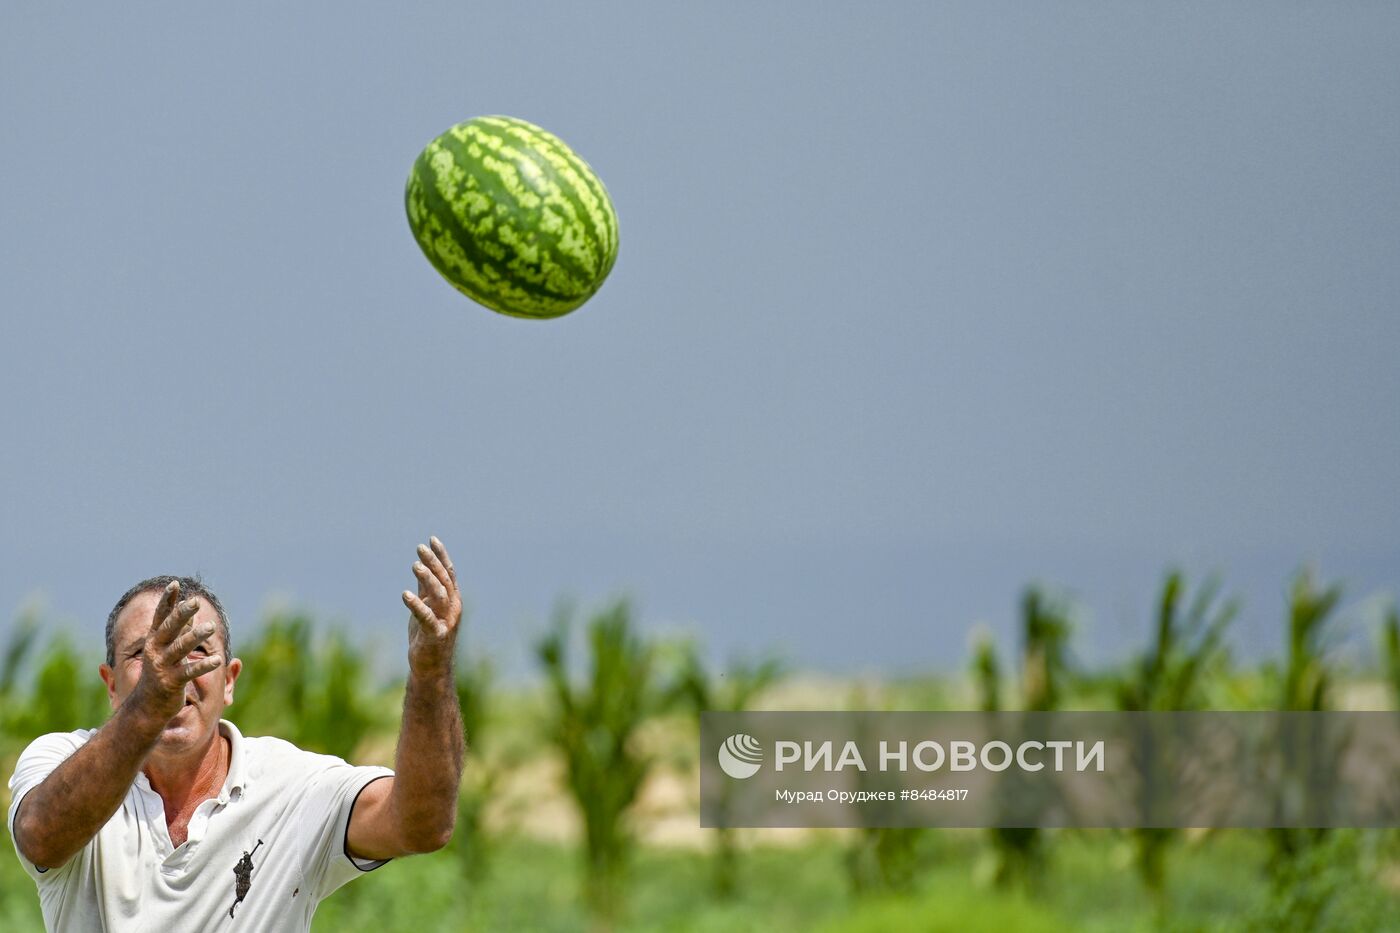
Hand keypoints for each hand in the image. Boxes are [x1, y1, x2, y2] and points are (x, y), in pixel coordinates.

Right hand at [132, 581, 223, 722]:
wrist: (146, 707)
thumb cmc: (160, 674)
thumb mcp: (166, 651)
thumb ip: (177, 633)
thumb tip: (189, 613)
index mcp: (154, 641)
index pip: (159, 617)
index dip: (167, 601)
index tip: (174, 584)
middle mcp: (155, 651)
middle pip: (169, 629)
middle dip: (181, 614)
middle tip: (195, 601)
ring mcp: (162, 667)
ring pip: (180, 648)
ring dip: (195, 637)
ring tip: (211, 627)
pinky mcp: (171, 683)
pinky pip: (190, 672)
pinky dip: (204, 666)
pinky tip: (218, 659)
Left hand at [402, 536, 462, 676]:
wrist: (431, 667)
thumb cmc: (428, 636)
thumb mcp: (427, 607)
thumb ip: (426, 589)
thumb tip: (422, 566)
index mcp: (452, 600)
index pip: (449, 573)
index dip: (441, 556)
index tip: (432, 539)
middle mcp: (453, 608)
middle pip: (444, 580)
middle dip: (433, 563)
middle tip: (420, 548)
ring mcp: (446, 622)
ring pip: (440, 595)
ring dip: (428, 579)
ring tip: (415, 566)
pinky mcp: (435, 635)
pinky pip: (427, 618)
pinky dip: (417, 606)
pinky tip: (405, 595)